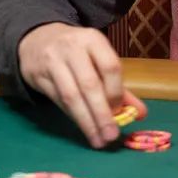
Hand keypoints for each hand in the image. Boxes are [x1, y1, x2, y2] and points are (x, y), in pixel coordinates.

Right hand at [18, 23, 147, 148]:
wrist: (36, 38)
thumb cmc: (76, 51)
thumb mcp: (97, 57)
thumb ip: (117, 84)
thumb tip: (140, 113)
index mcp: (92, 40)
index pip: (110, 67)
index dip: (116, 92)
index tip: (119, 111)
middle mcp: (71, 48)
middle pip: (89, 84)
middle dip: (101, 114)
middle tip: (110, 136)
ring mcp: (51, 60)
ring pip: (71, 96)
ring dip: (86, 121)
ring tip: (97, 140)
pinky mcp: (37, 75)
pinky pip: (57, 100)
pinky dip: (72, 115)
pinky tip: (82, 126)